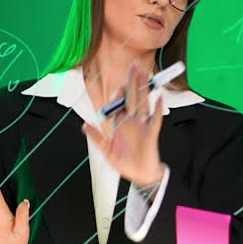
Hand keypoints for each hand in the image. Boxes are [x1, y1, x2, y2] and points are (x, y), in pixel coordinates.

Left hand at [83, 63, 165, 187]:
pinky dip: (157, 110)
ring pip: (144, 104)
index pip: (120, 105)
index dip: (118, 95)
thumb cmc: (126, 163)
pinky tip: (158, 99)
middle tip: (134, 67)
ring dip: (144, 90)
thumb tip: (84, 125)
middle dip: (133, 84)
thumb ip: (96, 137)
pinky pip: (155, 120)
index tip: (117, 86)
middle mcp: (133, 122)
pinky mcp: (151, 135)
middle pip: (133, 99)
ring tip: (145, 76)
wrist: (140, 176)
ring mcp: (143, 126)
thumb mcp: (107, 151)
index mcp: (122, 125)